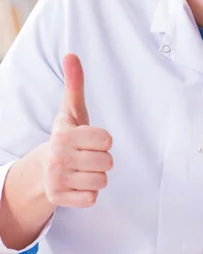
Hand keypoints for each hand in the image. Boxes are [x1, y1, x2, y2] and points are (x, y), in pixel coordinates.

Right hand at [44, 53, 112, 207]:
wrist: (43, 169)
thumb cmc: (67, 137)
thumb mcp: (71, 111)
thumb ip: (74, 84)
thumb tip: (71, 54)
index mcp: (64, 135)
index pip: (107, 140)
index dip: (103, 140)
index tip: (91, 140)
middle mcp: (58, 158)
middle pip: (107, 162)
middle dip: (102, 159)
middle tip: (87, 156)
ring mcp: (57, 180)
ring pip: (102, 181)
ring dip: (96, 176)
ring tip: (83, 170)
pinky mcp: (59, 199)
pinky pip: (92, 199)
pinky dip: (89, 193)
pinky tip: (78, 184)